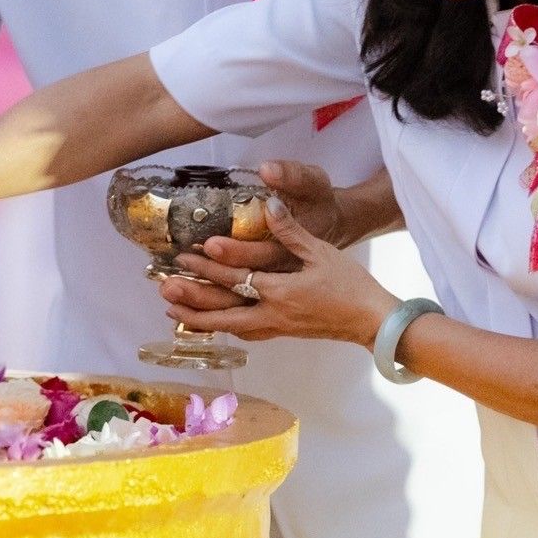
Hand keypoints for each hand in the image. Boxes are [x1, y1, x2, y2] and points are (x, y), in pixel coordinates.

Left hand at [159, 197, 397, 348]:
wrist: (373, 322)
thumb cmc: (351, 285)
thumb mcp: (322, 251)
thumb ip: (291, 230)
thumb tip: (269, 204)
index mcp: (281, 292)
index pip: (236, 279)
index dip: (208, 267)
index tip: (184, 256)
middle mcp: (273, 315)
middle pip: (223, 312)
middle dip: (191, 302)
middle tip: (164, 290)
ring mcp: (277, 328)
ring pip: (231, 326)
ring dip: (201, 320)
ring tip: (174, 312)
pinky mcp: (283, 332)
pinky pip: (246, 332)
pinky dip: (225, 328)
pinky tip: (214, 324)